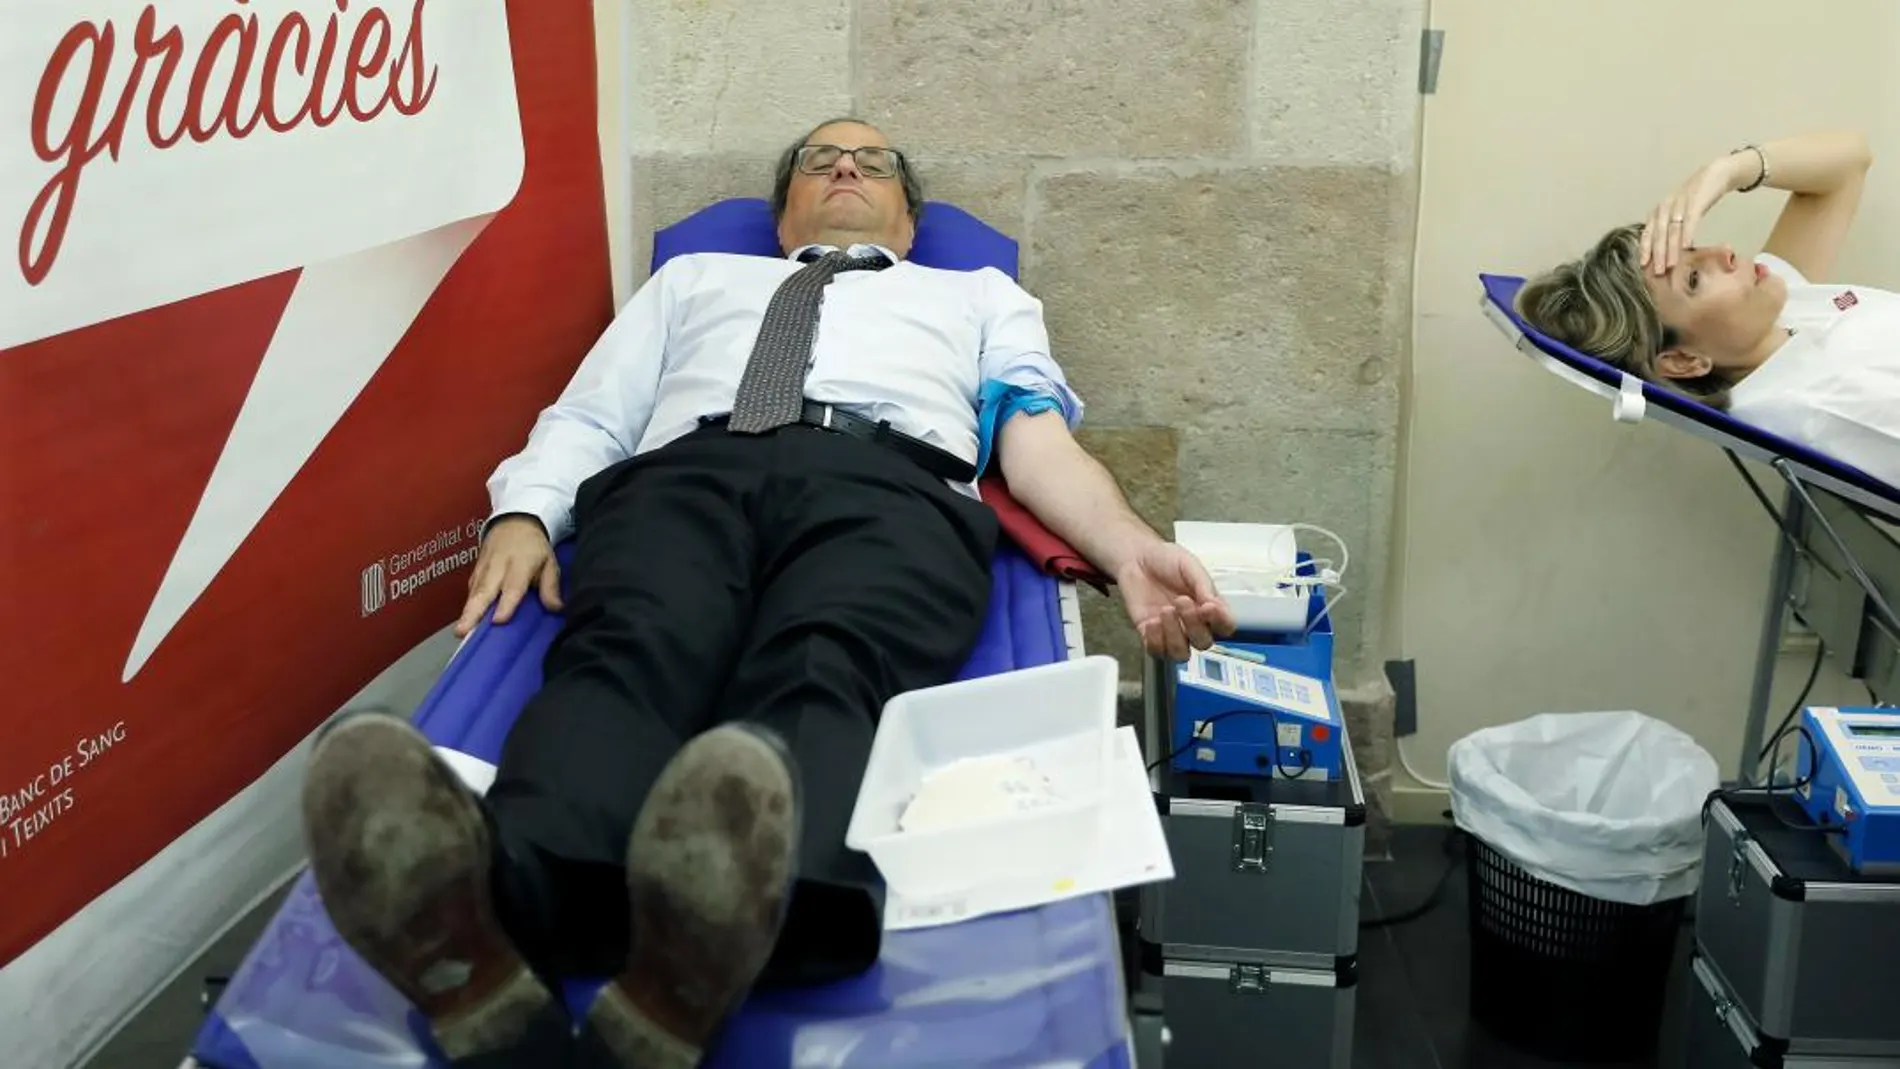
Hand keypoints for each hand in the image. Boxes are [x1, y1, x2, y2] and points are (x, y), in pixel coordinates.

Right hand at [455, 515, 561, 636]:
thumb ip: (551, 587)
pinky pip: (471, 589)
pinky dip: (467, 605)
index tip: (498, 621)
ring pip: (474, 592)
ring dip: (466, 612)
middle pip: (484, 591)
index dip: (506, 604)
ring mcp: (484, 568)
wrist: (514, 522)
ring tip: (460, 632)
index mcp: (520, 564)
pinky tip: (464, 621)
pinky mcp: (475, 571)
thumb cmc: (534, 547)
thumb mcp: (549, 562)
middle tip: (464, 631)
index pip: (512, 587)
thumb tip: (557, 609)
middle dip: (474, 612)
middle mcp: (498, 567)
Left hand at [1115, 541, 1236, 660]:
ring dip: (1174, 636)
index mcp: (1208, 607)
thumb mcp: (1188, 565)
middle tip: (1181, 600)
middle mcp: (1192, 623)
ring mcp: (1171, 631)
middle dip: (1193, 624)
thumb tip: (1214, 605)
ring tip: (1165, 611)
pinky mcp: (1149, 635)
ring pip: (1181, 653)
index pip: (1225, 626)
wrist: (1136, 558)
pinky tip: (1152, 621)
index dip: (1221, 621)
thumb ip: (1202, 584)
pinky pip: (1156, 652)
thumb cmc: (1165, 560)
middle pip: (1203, 642)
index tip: (1209, 607)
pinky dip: (1155, 640)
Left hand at [1641, 152, 1752, 274]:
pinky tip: (1686, 247)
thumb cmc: (1697, 197)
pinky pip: (1690, 220)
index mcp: (1659, 211)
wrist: (1718, 173)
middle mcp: (1665, 207)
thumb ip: (1672, 229)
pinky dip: (1687, 233)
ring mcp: (1679, 203)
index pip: (1648, 232)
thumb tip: (1668, 252)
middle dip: (1657, 254)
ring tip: (1670, 266)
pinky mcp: (1696, 200)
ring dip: (1670, 249)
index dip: (1645, 249)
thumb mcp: (1680, 212)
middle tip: (1657, 273)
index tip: (1643, 267)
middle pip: (1658, 234)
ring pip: (1672, 230)